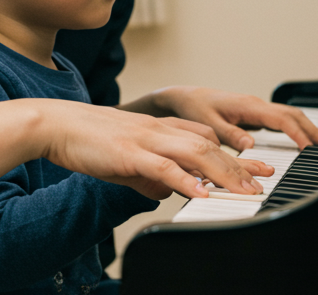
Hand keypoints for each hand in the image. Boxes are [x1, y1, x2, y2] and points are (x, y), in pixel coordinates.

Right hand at [32, 99, 273, 200]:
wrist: (54, 124)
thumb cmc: (86, 141)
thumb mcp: (125, 159)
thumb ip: (147, 174)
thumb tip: (164, 191)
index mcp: (158, 127)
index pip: (206, 138)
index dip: (235, 153)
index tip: (258, 166)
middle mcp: (158, 129)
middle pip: (209, 145)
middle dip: (239, 164)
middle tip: (264, 180)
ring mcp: (145, 139)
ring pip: (194, 152)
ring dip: (223, 173)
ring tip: (244, 190)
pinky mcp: (129, 152)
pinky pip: (164, 166)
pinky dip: (186, 180)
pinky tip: (201, 193)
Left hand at [148, 87, 317, 151]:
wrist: (184, 97)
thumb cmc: (194, 108)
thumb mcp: (208, 124)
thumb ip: (229, 135)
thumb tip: (250, 145)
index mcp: (248, 106)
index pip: (281, 119)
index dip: (298, 133)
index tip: (310, 149)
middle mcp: (256, 105)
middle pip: (293, 116)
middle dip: (314, 130)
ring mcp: (258, 109)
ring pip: (291, 116)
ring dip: (310, 129)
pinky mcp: (256, 114)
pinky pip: (282, 120)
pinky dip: (298, 128)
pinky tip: (305, 139)